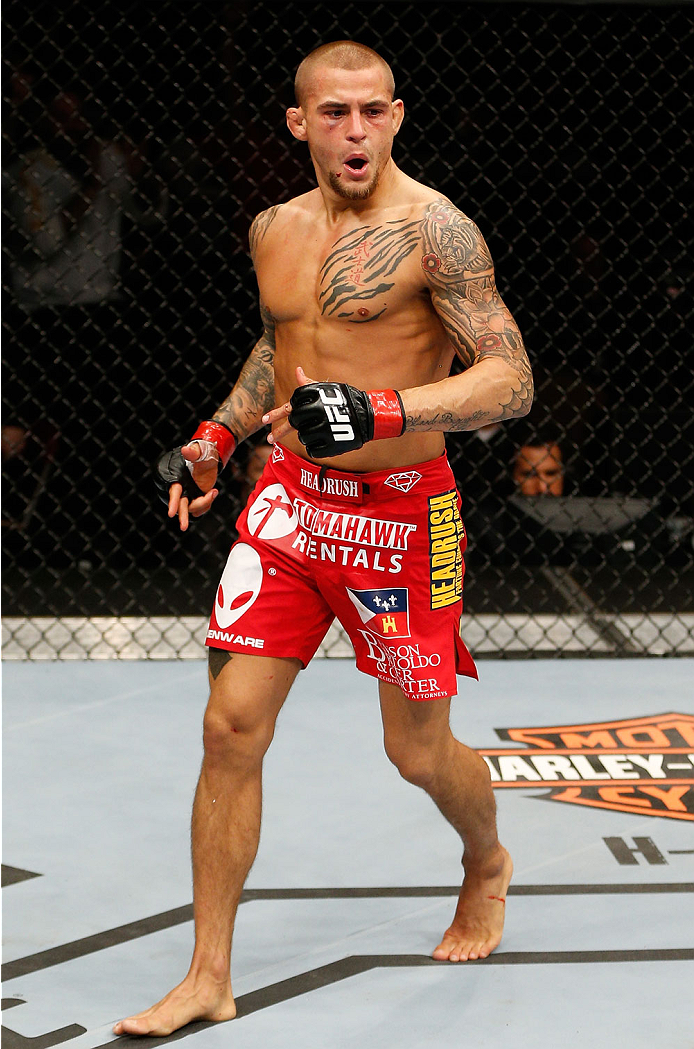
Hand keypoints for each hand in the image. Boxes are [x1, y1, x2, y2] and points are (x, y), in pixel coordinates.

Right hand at [155, 442, 218, 531]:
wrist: (208, 458)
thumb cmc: (202, 454)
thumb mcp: (200, 452)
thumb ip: (193, 452)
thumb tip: (186, 449)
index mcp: (179, 479)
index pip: (174, 493)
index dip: (173, 503)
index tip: (171, 514)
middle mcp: (183, 489)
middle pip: (181, 506)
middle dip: (183, 517)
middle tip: (183, 528)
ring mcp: (190, 495)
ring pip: (193, 508)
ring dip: (204, 504)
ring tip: (214, 491)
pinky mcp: (197, 498)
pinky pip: (202, 508)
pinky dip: (207, 503)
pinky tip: (213, 492)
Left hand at [263, 367, 404, 457]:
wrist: (368, 416)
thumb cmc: (345, 399)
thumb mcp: (327, 388)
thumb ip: (308, 384)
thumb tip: (297, 370)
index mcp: (313, 396)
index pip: (289, 405)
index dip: (275, 414)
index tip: (263, 420)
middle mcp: (315, 411)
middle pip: (292, 423)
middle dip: (282, 430)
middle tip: (271, 437)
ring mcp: (322, 428)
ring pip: (302, 437)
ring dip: (304, 436)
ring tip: (314, 433)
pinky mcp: (329, 444)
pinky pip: (312, 449)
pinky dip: (313, 447)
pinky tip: (320, 442)